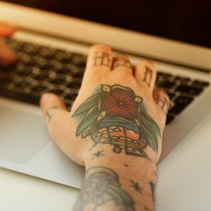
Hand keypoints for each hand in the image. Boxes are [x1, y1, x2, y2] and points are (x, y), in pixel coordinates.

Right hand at [40, 44, 168, 165]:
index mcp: (97, 81)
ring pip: (147, 69)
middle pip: (123, 60)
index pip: (101, 52)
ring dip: (140, 71)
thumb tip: (47, 98)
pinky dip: (158, 95)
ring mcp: (143, 94)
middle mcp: (122, 82)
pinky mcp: (158, 111)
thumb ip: (52, 109)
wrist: (119, 158)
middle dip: (117, 64)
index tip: (97, 59)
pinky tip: (152, 100)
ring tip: (135, 79)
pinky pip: (163, 94)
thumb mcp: (59, 126)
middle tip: (112, 75)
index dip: (98, 53)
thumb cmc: (87, 143)